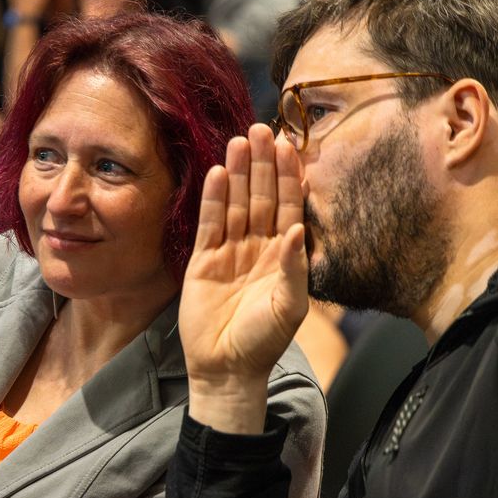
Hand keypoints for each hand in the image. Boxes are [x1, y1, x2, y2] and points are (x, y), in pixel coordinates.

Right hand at [180, 124, 308, 433]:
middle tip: (261, 128)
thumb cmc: (264, 342)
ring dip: (238, 174)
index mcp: (283, 256)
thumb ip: (293, 268)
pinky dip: (214, 200)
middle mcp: (257, 248)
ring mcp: (229, 253)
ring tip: (239, 140)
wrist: (226, 369)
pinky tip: (218, 174)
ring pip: (235, 205)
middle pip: (260, 197)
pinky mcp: (203, 262)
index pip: (287, 207)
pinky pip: (209, 224)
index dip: (288, 177)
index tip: (289, 145)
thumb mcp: (289, 307)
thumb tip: (295, 229)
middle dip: (262, 164)